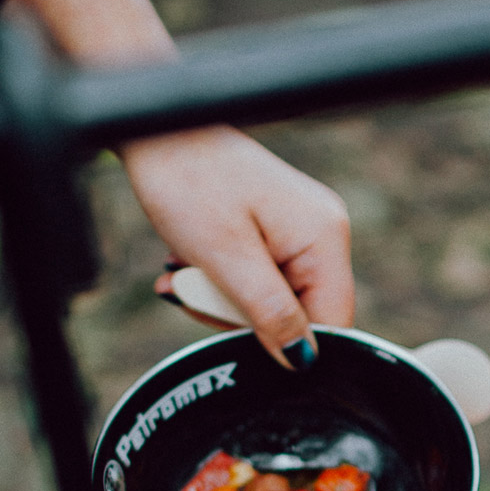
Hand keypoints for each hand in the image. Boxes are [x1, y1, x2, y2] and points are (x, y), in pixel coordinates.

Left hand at [129, 126, 353, 367]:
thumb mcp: (227, 259)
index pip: (332, 323)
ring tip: (182, 271)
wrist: (157, 130)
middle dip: (239, 317)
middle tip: (191, 292)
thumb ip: (270, 313)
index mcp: (324, 238)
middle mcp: (323, 233)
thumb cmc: (189, 183)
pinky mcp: (274, 228)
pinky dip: (219, 278)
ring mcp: (300, 229)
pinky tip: (189, 261)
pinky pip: (257, 277)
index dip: (286, 347)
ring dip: (219, 297)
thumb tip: (303, 361)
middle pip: (299, 315)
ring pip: (270, 300)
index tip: (236, 338)